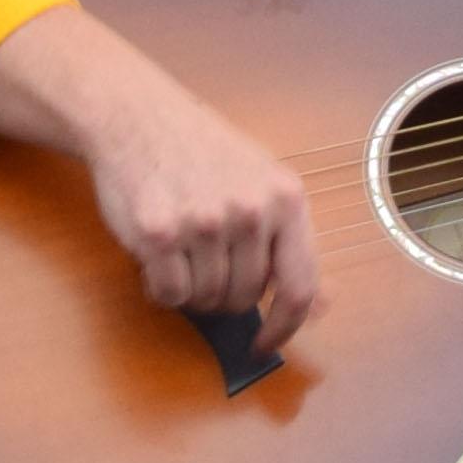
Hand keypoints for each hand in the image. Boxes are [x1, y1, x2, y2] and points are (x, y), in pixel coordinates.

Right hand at [0, 6, 324, 352]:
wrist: (139, 119)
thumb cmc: (205, 155)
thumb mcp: (266, 184)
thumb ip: (293, 243)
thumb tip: (323, 305)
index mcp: (287, 200)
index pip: (300, 286)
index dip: (286, 326)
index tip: (267, 343)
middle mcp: (250, 211)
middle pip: (245, 297)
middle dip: (226, 297)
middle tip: (208, 269)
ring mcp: (204, 222)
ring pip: (205, 298)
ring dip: (192, 290)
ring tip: (184, 253)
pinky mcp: (158, 232)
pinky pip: (168, 293)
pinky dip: (161, 287)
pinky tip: (159, 258)